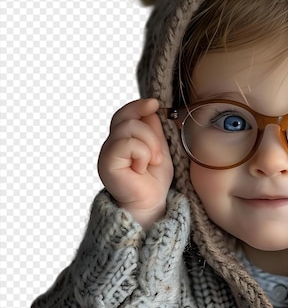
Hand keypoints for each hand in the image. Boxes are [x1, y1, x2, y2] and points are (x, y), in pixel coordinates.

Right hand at [98, 98, 173, 226]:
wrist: (150, 204)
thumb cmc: (154, 180)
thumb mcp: (159, 149)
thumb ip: (154, 130)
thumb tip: (151, 108)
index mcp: (122, 139)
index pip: (125, 114)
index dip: (138, 106)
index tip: (154, 103)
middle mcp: (111, 144)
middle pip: (127, 117)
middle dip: (150, 134)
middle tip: (158, 156)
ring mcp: (107, 152)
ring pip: (129, 127)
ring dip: (149, 144)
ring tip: (152, 162)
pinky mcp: (107, 162)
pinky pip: (127, 143)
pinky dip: (142, 154)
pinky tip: (141, 168)